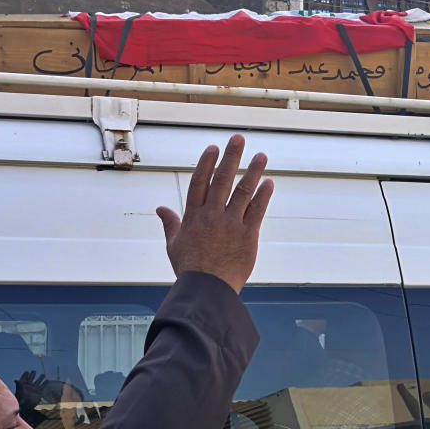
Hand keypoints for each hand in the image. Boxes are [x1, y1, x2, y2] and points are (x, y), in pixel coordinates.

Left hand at [15, 370, 46, 410]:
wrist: (25, 408)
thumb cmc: (21, 400)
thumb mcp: (19, 392)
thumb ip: (19, 386)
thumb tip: (15, 380)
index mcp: (23, 386)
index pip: (24, 378)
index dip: (25, 375)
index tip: (27, 372)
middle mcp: (29, 387)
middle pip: (31, 379)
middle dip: (32, 375)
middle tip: (34, 371)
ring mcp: (34, 389)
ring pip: (38, 382)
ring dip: (40, 378)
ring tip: (43, 375)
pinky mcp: (39, 393)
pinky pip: (42, 387)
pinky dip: (45, 384)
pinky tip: (47, 380)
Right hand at [156, 134, 272, 293]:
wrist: (208, 289)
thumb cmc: (189, 269)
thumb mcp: (173, 245)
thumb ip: (170, 223)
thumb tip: (160, 208)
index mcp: (193, 217)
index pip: (200, 183)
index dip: (207, 163)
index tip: (214, 148)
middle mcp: (212, 216)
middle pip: (222, 180)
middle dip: (231, 157)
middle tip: (239, 139)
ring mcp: (231, 224)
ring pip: (243, 191)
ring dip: (253, 171)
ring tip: (261, 155)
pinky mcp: (248, 235)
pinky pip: (257, 211)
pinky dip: (264, 196)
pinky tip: (269, 183)